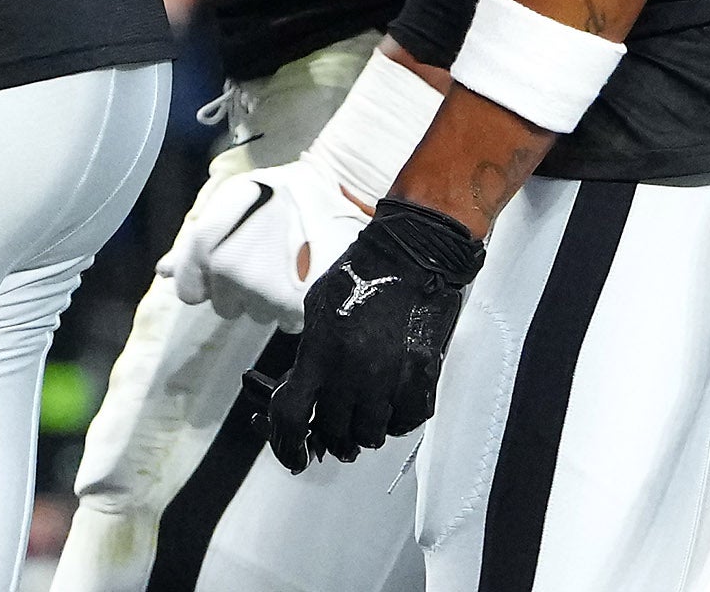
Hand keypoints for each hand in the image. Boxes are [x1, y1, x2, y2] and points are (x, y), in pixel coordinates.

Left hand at [172, 154, 376, 329]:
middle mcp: (229, 272)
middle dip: (240, 290)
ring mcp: (262, 293)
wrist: (341, 188)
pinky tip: (306, 275)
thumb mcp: (232, 199)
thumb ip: (194, 240)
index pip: (189, 291)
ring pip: (257, 314)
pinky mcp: (293, 307)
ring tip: (290, 262)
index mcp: (208, 244)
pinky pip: (285, 321)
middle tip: (266, 257)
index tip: (226, 270)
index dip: (206, 282)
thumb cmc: (284, 189)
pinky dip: (294, 306)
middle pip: (225, 307)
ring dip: (268, 298)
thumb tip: (165, 271)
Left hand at [265, 198, 483, 470]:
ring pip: (370, 434)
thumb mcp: (318, 308)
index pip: (293, 417)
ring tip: (361, 415)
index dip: (287, 445)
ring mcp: (391, 378)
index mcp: (321, 352)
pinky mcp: (422, 378)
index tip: (292, 454)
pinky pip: (406, 422)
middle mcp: (355, 372)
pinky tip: (389, 405)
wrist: (413, 255)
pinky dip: (395, 420)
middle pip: (333, 431)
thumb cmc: (363, 273)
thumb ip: (308, 353)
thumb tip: (300, 388)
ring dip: (362, 430)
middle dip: (328, 434)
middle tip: (330, 429)